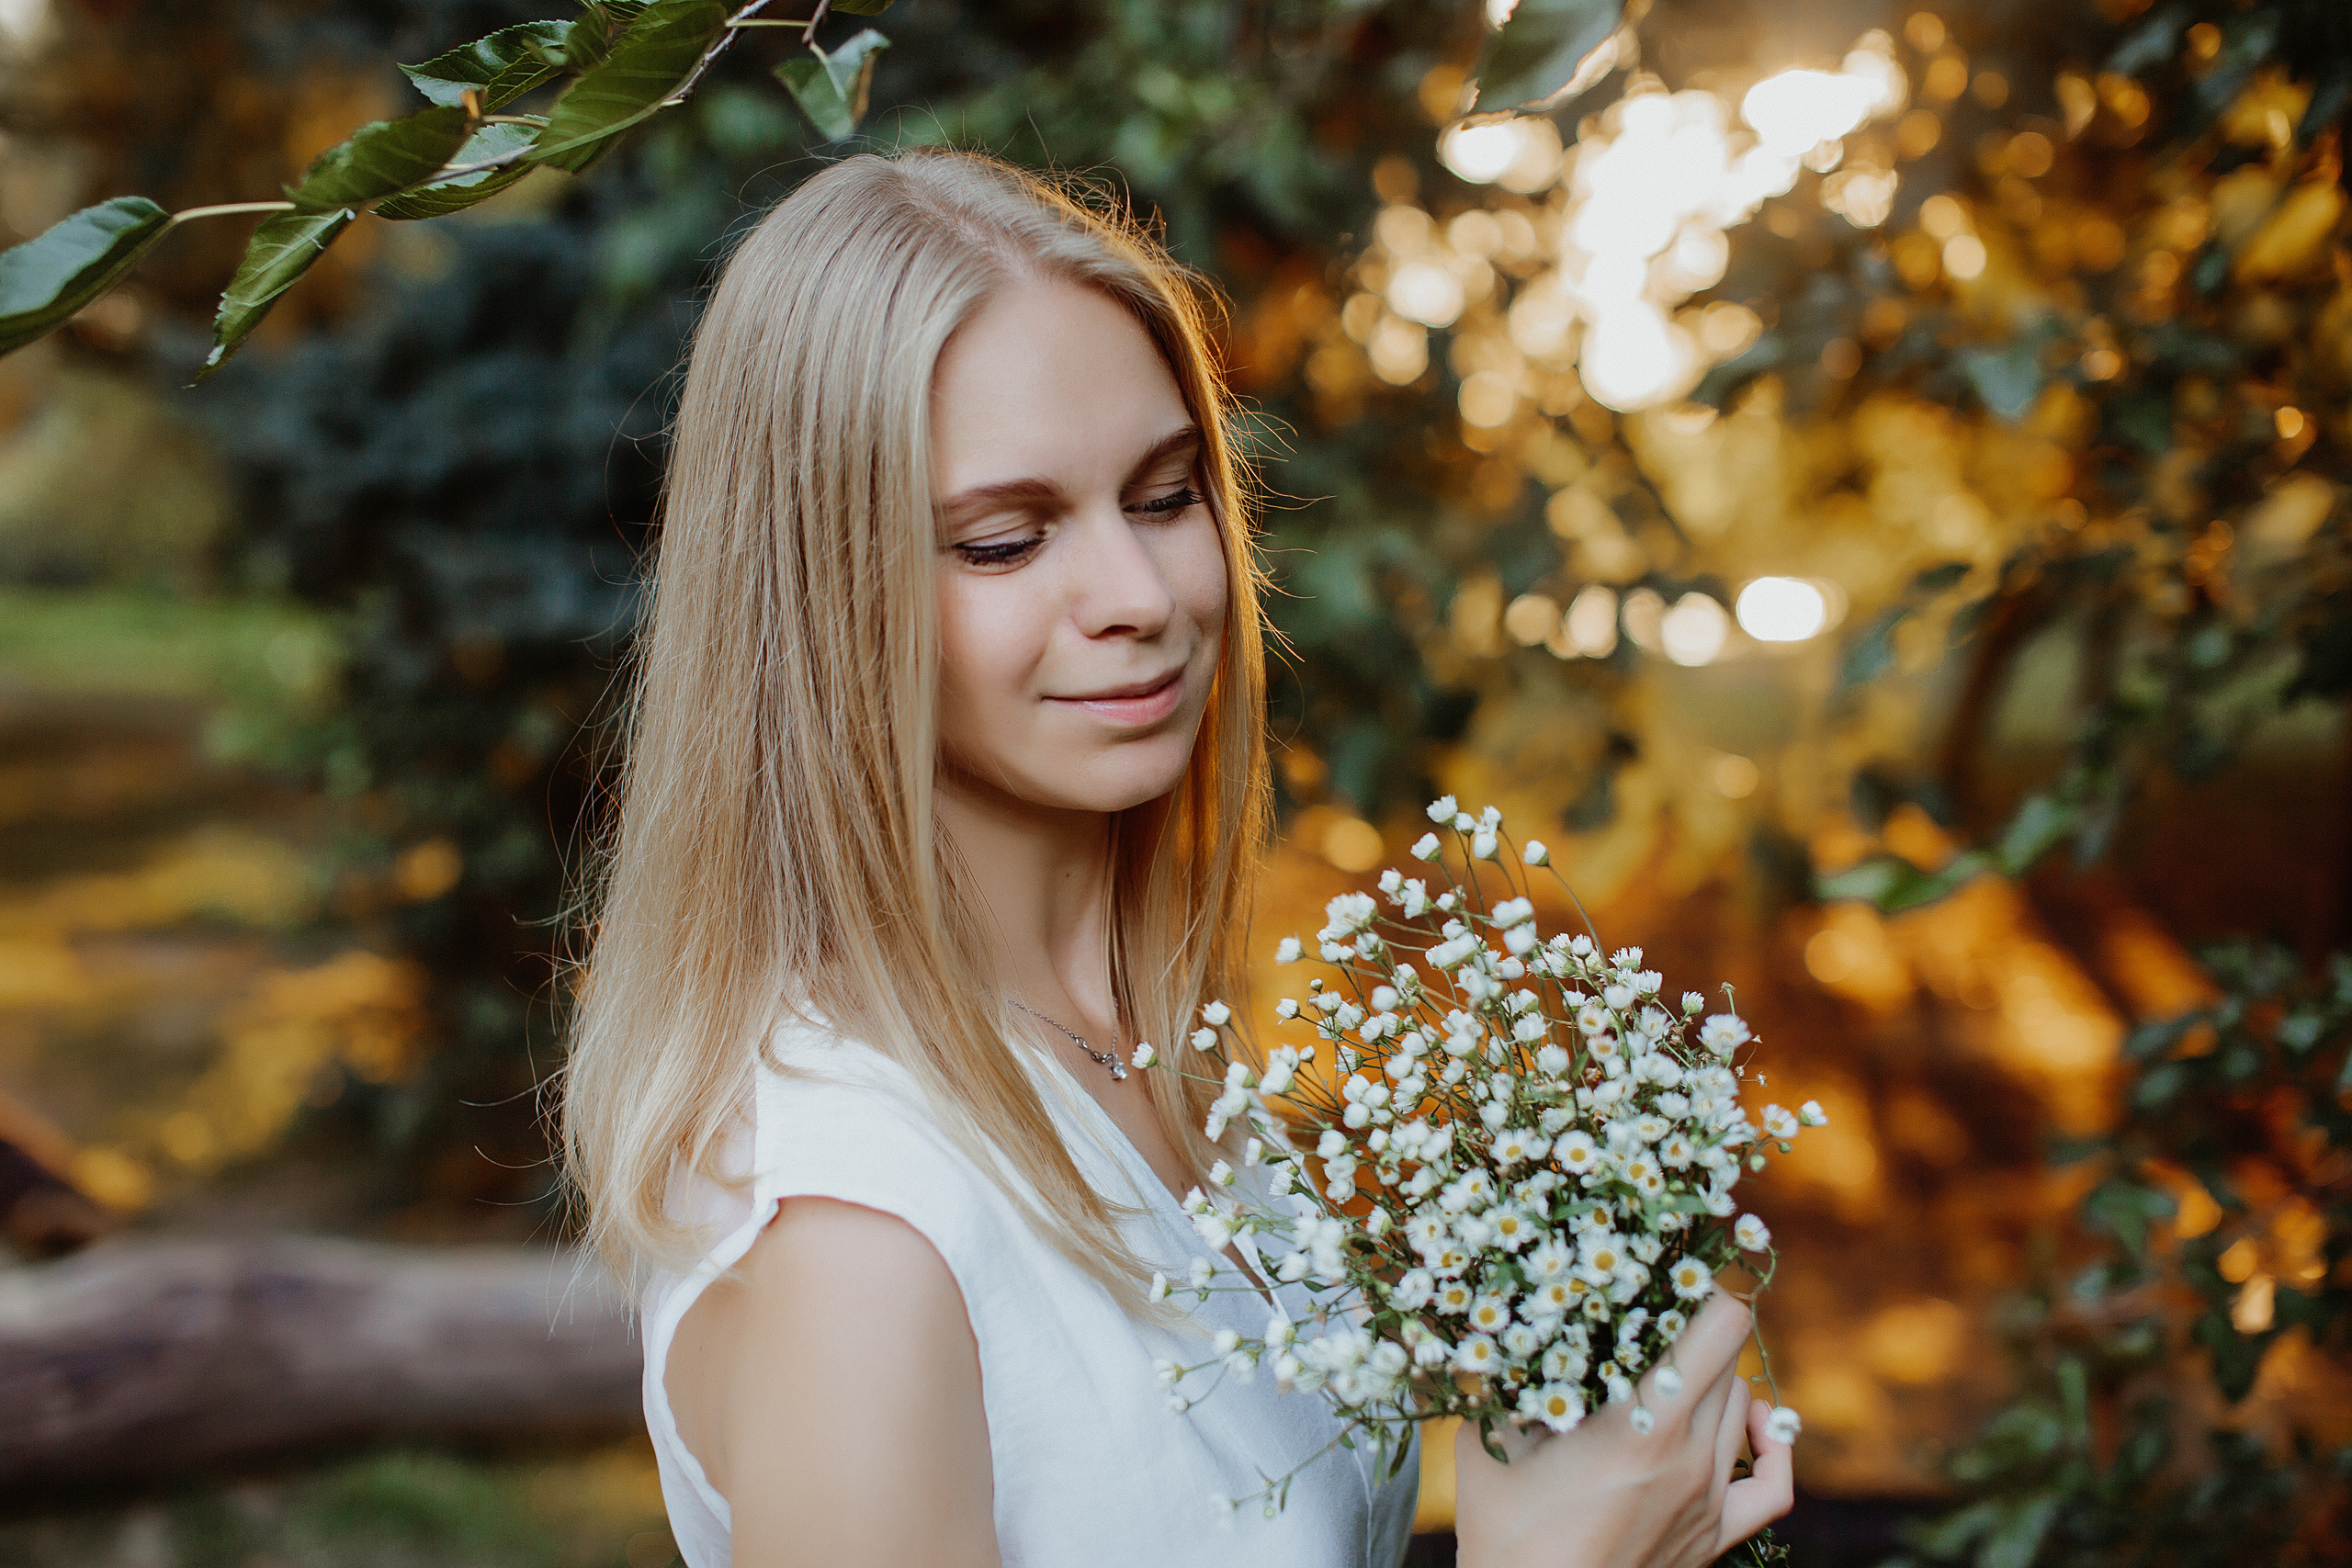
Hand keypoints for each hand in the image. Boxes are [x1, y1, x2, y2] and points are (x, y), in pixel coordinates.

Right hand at [1451, 1293, 1794, 1567]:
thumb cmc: (1504, 1538)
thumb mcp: (1485, 1445)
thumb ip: (1496, 1381)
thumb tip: (1485, 1320)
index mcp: (1643, 1426)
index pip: (1719, 1326)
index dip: (1703, 1286)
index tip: (1670, 1272)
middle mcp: (1691, 1457)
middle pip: (1730, 1361)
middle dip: (1694, 1327)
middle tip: (1650, 1314)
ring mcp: (1711, 1501)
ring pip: (1744, 1408)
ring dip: (1717, 1376)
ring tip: (1670, 1364)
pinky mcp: (1717, 1537)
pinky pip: (1775, 1486)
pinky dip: (1773, 1445)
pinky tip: (1751, 1424)